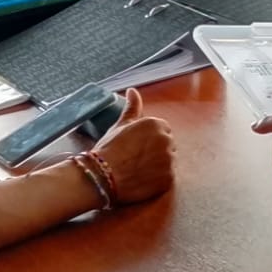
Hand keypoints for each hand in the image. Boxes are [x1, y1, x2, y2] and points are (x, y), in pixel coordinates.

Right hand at [91, 89, 174, 203]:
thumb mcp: (120, 125)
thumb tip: (133, 91)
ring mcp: (170, 160)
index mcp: (156, 124)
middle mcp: (167, 140)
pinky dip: (158, 180)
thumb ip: (132, 107)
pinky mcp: (169, 179)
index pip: (162, 130)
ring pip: (169, 162)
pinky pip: (168, 178)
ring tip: (138, 171)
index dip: (148, 140)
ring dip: (158, 167)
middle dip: (156, 152)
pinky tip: (143, 180)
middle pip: (167, 146)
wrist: (102, 176)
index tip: (136, 147)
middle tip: (136, 160)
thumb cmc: (109, 149)